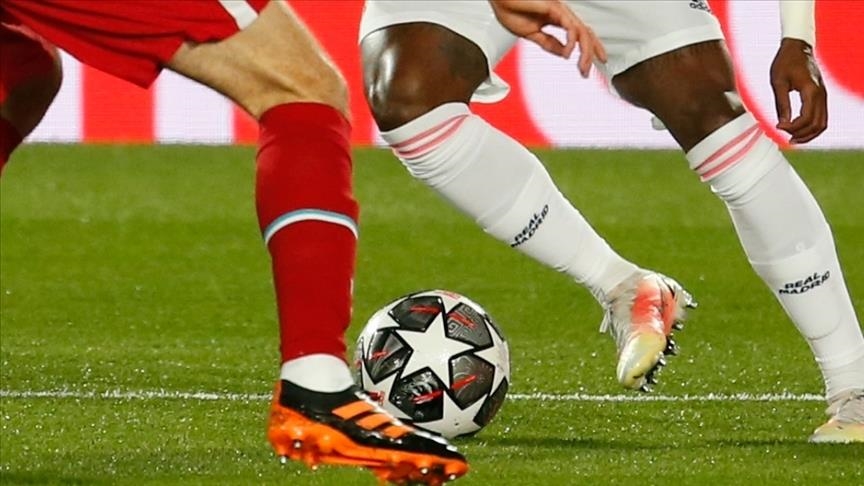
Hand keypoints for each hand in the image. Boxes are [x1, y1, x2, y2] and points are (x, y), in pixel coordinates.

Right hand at [488, 0, 606, 77]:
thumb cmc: (511, 9)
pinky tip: (568, 52)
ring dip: (585, 52)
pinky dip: (571, 41)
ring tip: (582, 66)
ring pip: (582, 32)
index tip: (586, 66)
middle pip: (585, 34)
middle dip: (591, 54)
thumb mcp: (532, 34)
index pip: (579, 35)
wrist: (500, 0)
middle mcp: (562, 14)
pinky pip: (569, 26)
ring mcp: (560, 10)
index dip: (587, 50)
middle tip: (588, 70)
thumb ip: (548, 43)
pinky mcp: (555, 8)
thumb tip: (564, 54)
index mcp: (557, 19)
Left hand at [769, 38, 826, 143]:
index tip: (778, 126)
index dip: (792, 128)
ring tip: (792, 138)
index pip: (806, 118)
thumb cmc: (785, 62)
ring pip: (822, 124)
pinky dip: (812, 127)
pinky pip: (821, 118)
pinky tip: (799, 130)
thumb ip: (781, 104)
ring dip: (808, 134)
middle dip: (801, 135)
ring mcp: (823, 96)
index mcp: (810, 91)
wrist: (798, 48)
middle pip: (817, 125)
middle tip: (785, 138)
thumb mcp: (778, 82)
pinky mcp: (821, 97)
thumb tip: (782, 123)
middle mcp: (821, 95)